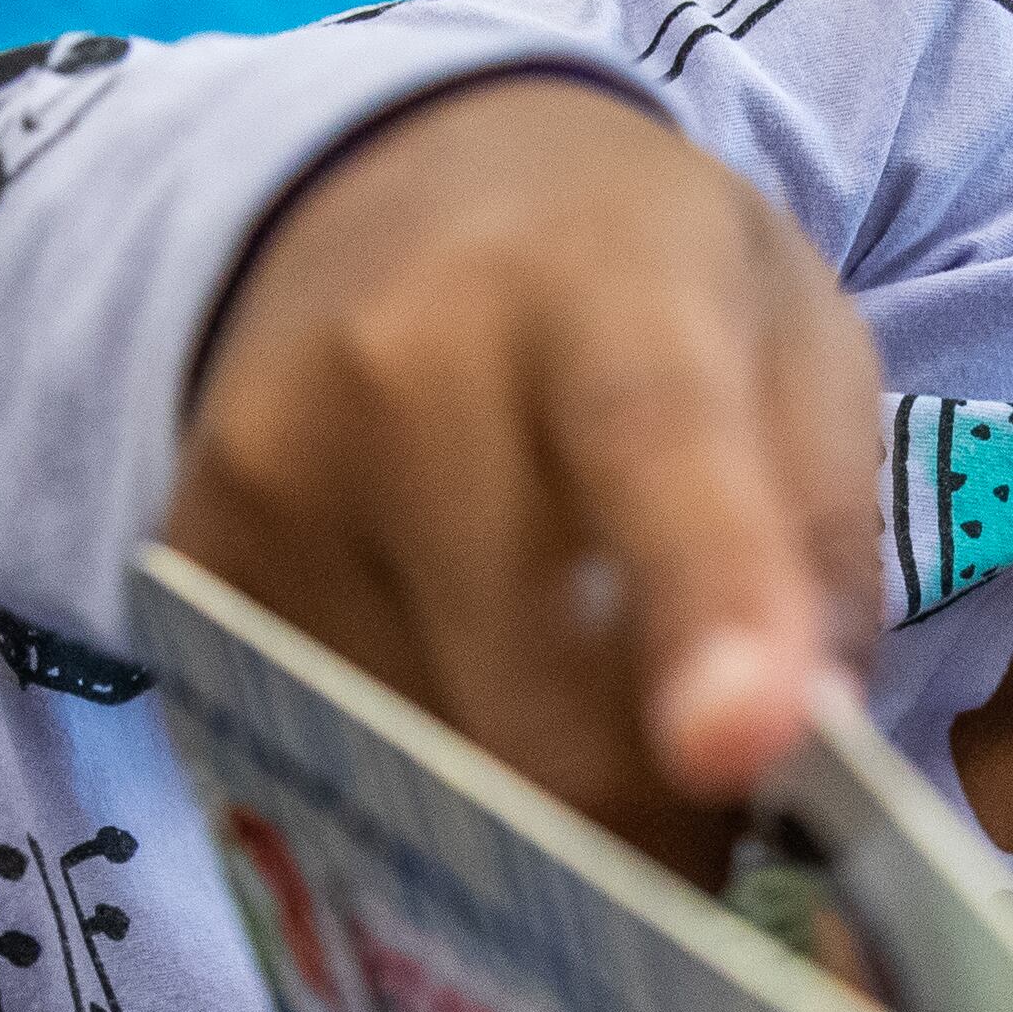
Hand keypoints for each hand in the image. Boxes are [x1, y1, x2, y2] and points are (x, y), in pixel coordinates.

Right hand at [172, 74, 879, 875]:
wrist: (386, 193)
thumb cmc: (637, 287)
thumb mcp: (790, 343)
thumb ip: (819, 537)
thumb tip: (800, 750)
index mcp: (605, 285)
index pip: (652, 447)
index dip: (706, 608)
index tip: (741, 747)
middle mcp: (405, 368)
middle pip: (540, 714)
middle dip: (653, 818)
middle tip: (711, 804)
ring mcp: (274, 473)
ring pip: (434, 775)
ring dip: (537, 819)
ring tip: (579, 716)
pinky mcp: (193, 564)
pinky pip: (331, 766)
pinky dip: (422, 789)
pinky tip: (464, 695)